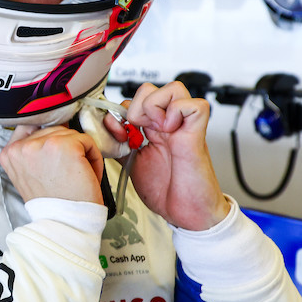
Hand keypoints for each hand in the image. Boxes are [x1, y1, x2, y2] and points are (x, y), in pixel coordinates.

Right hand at [0, 125, 104, 204]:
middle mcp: (23, 146)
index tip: (54, 154)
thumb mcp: (28, 175)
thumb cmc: (52, 204)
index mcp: (9, 153)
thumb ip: (32, 152)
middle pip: (52, 129)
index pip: (29, 126)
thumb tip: (52, 131)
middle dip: (65, 147)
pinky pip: (87, 140)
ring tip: (74, 175)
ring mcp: (43, 144)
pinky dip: (92, 157)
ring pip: (70, 134)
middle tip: (66, 172)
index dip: (47, 138)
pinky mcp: (66, 146)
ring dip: (79, 152)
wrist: (64, 223)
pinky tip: (85, 174)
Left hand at [105, 82, 229, 229]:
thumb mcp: (132, 163)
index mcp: (152, 130)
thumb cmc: (166, 191)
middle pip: (152, 88)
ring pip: (174, 88)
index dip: (120, 111)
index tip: (116, 132)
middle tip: (138, 131)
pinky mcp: (197, 134)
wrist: (187, 213)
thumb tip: (104, 128)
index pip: (135, 100)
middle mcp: (168, 124)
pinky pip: (195, 105)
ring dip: (156, 106)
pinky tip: (171, 132)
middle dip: (137, 106)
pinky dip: (178, 113)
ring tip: (155, 130)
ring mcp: (183, 127)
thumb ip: (120, 144)